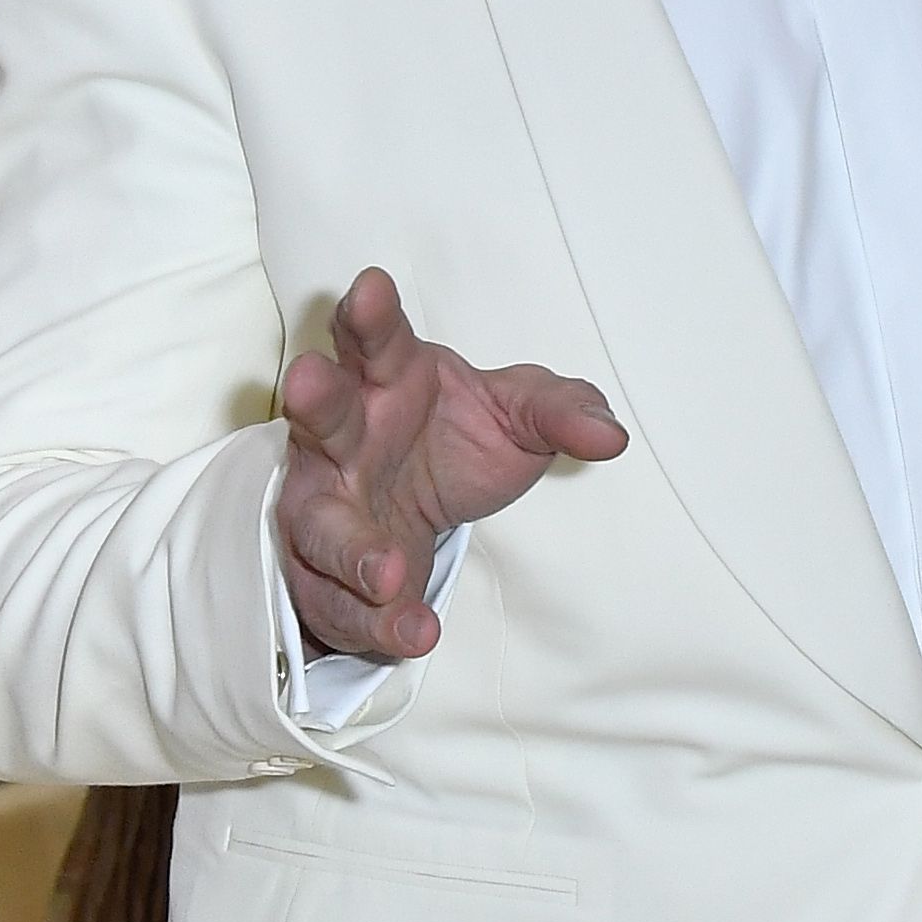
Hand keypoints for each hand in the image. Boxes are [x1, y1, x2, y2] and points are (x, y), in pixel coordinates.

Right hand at [274, 266, 627, 661]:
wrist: (418, 511)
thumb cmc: (458, 438)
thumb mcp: (520, 418)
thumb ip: (564, 414)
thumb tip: (611, 436)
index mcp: (388, 378)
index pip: (376, 340)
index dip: (369, 315)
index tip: (371, 287)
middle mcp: (343, 436)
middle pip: (319, 413)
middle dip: (314, 397)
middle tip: (310, 380)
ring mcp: (323, 503)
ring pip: (317, 521)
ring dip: (348, 546)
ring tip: (390, 573)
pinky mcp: (322, 571)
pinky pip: (337, 599)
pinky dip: (374, 621)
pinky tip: (413, 634)